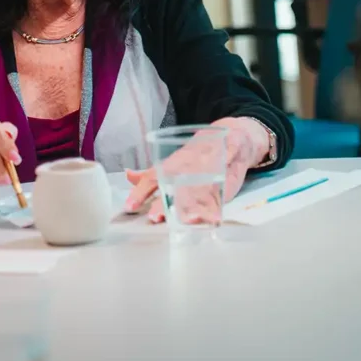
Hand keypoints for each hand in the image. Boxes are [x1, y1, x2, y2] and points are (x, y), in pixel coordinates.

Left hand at [125, 117, 269, 222]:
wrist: (231, 139)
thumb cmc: (196, 156)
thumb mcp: (171, 162)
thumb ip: (150, 174)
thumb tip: (128, 175)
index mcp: (172, 166)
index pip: (151, 178)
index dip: (140, 192)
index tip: (129, 206)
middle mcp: (187, 171)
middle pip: (173, 188)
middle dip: (164, 203)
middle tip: (155, 217)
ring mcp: (207, 177)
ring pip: (195, 194)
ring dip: (190, 208)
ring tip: (184, 221)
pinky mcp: (226, 184)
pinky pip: (219, 196)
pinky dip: (216, 208)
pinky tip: (212, 219)